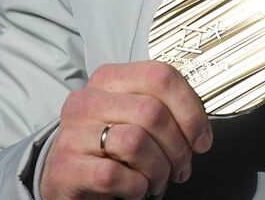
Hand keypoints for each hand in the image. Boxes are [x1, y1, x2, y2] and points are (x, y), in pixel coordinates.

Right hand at [40, 61, 211, 199]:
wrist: (63, 175)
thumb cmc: (105, 146)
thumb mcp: (131, 116)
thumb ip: (162, 109)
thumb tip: (199, 128)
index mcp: (110, 79)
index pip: (161, 77)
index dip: (190, 109)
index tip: (201, 137)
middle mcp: (88, 100)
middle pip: (153, 112)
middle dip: (178, 147)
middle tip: (181, 166)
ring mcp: (73, 133)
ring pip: (136, 142)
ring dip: (158, 170)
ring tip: (157, 179)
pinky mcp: (66, 167)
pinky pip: (114, 174)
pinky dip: (135, 186)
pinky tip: (135, 188)